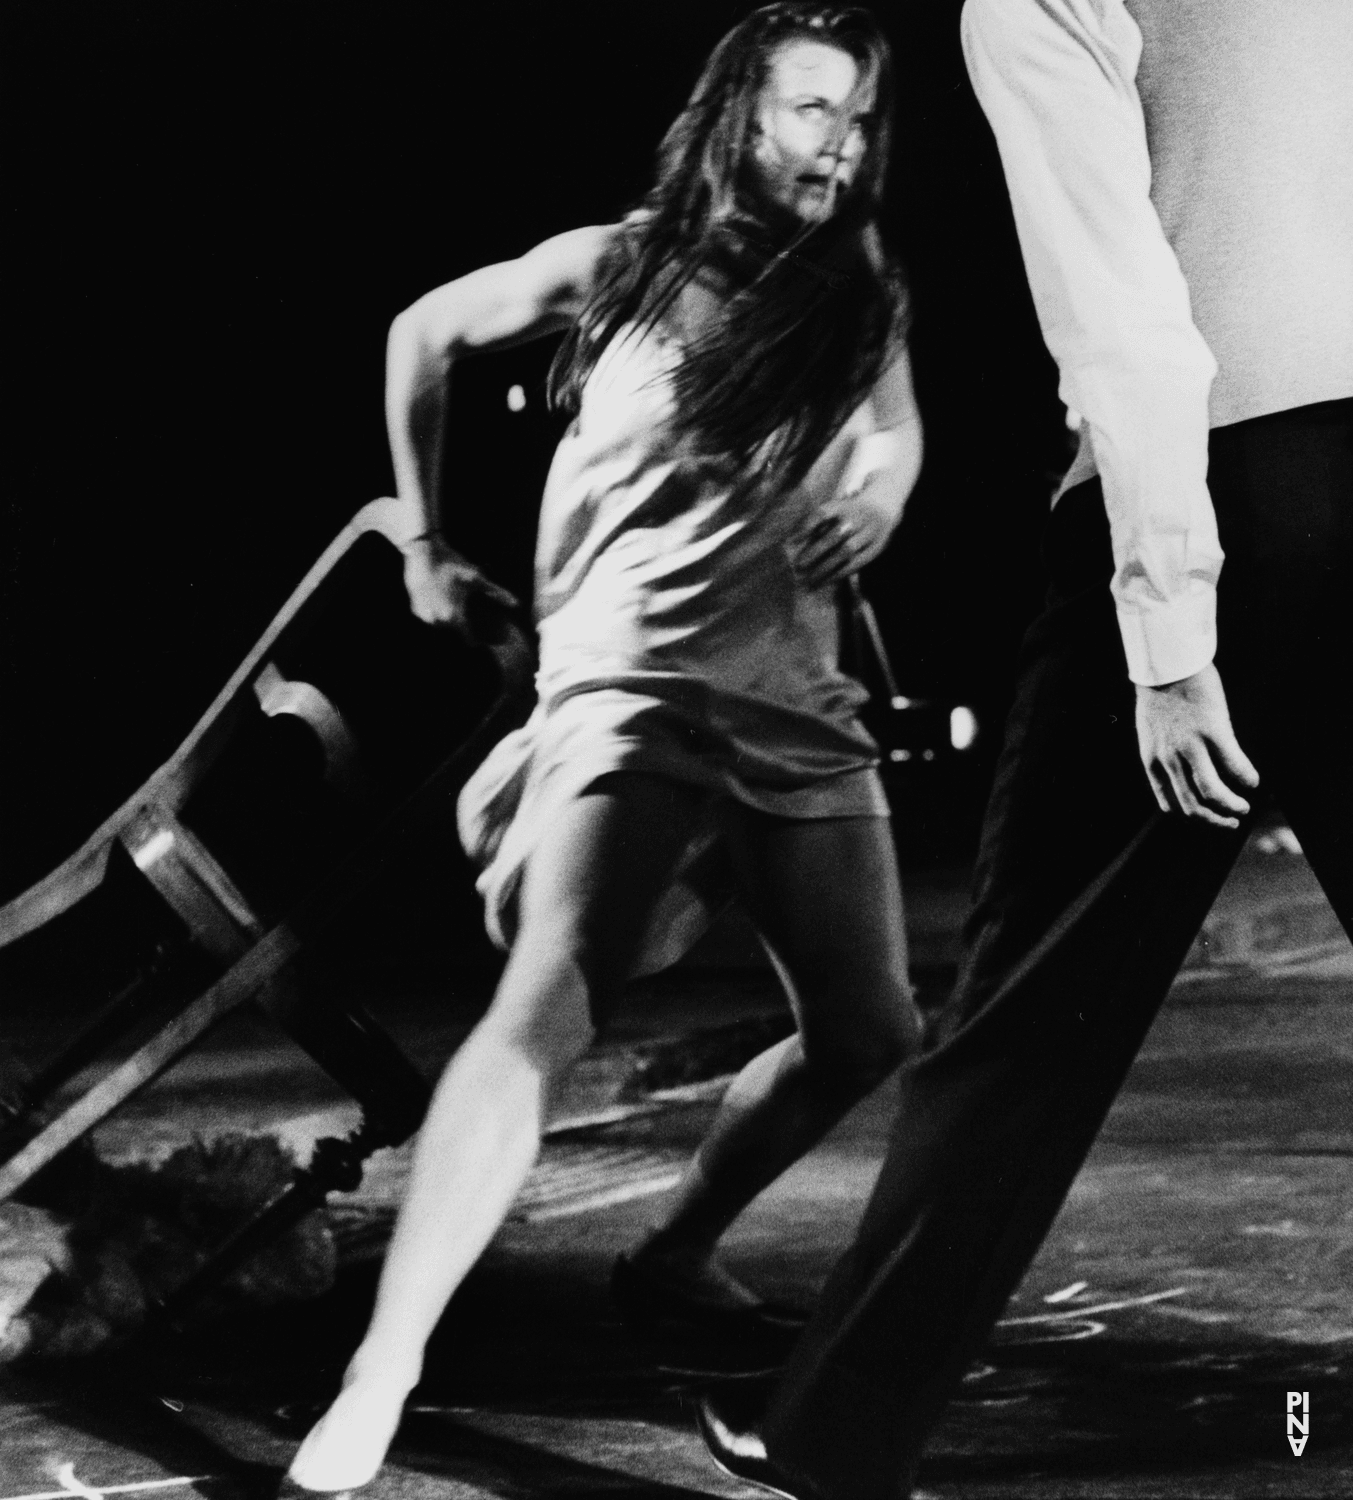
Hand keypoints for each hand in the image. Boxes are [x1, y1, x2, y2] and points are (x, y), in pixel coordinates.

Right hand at [401, 535, 518, 631]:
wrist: (424, 553)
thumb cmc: (452, 565)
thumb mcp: (476, 578)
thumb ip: (496, 593)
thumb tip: (516, 604)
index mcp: (455, 617)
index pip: (468, 638)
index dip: (475, 637)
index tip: (480, 637)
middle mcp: (439, 621)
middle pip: (454, 629)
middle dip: (460, 621)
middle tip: (462, 604)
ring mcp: (425, 617)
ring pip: (441, 623)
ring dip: (446, 616)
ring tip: (450, 598)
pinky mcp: (414, 610)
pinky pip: (429, 616)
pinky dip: (434, 610)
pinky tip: (438, 596)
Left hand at [792, 497, 891, 588]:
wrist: (884, 506)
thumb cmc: (849, 511)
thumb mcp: (835, 508)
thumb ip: (818, 523)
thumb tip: (793, 543)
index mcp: (843, 505)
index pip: (822, 513)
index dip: (806, 526)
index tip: (792, 541)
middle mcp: (857, 518)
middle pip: (834, 536)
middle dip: (814, 552)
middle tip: (798, 565)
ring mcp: (868, 533)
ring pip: (845, 551)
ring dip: (826, 567)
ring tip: (810, 579)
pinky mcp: (875, 548)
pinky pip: (856, 563)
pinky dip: (840, 573)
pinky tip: (826, 580)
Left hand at [1135, 663, 1259, 828]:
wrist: (1166, 662)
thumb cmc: (1161, 691)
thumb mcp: (1150, 729)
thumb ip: (1162, 751)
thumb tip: (1180, 768)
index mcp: (1152, 759)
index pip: (1168, 803)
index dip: (1191, 816)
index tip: (1207, 816)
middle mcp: (1168, 758)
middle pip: (1192, 806)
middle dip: (1214, 821)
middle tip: (1231, 822)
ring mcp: (1190, 747)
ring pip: (1212, 793)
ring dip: (1231, 806)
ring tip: (1244, 807)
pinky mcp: (1213, 731)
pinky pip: (1234, 766)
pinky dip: (1247, 779)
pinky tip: (1254, 780)